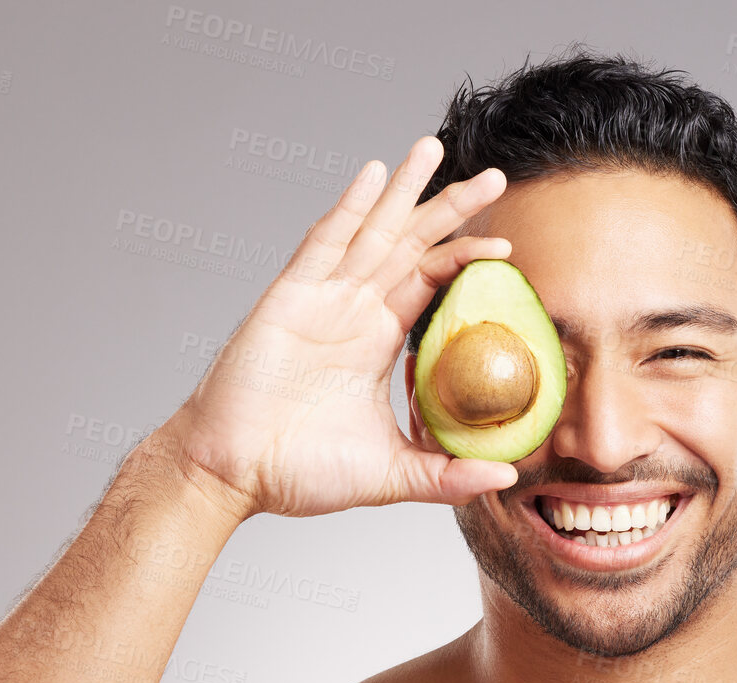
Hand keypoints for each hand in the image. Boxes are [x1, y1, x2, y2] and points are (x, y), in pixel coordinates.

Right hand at [164, 135, 519, 518]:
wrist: (231, 474)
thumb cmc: (297, 473)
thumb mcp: (390, 476)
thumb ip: (445, 475)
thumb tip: (505, 479)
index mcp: (375, 341)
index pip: (432, 283)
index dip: (466, 259)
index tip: (505, 243)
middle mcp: (352, 311)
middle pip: (411, 244)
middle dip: (450, 208)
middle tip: (495, 174)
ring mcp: (320, 300)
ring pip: (372, 231)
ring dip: (403, 190)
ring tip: (433, 148)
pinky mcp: (288, 299)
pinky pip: (323, 244)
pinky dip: (347, 208)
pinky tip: (371, 175)